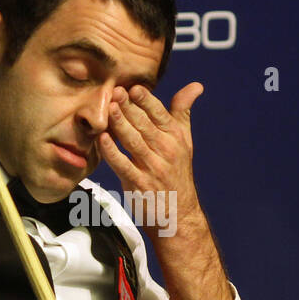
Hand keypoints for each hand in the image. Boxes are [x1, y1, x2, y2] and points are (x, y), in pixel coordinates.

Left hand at [96, 82, 204, 237]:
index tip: (134, 87)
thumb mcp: (184, 140)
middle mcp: (166, 151)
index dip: (147, 101)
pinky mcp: (139, 185)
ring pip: (134, 142)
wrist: (179, 214)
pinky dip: (112, 152)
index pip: (161, 114)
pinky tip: (102, 139)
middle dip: (130, 108)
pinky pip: (123, 165)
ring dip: (121, 124)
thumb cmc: (177, 172)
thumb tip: (196, 85)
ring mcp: (152, 168)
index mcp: (175, 137)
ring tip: (109, 108)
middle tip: (116, 92)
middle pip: (145, 125)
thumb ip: (183, 111)